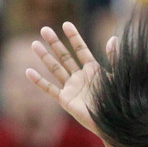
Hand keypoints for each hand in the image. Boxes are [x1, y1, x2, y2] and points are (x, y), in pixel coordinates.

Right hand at [27, 21, 116, 141]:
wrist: (113, 122)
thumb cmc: (118, 100)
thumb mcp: (117, 76)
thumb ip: (114, 58)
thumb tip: (113, 38)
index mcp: (93, 70)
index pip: (81, 50)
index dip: (74, 37)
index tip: (66, 24)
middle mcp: (80, 77)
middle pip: (64, 56)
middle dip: (55, 43)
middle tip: (44, 29)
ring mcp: (71, 88)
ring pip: (55, 69)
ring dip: (45, 57)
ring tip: (34, 43)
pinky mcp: (65, 100)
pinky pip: (50, 89)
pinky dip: (39, 81)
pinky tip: (29, 72)